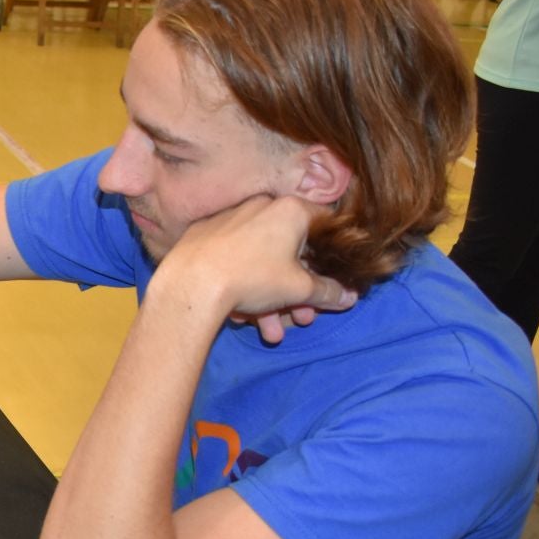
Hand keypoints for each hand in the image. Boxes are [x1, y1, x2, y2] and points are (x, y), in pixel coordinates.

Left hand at [158, 194, 357, 343]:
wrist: (189, 284)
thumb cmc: (253, 278)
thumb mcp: (300, 289)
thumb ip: (328, 291)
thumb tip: (349, 296)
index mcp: (290, 209)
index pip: (325, 225)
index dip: (332, 254)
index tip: (332, 278)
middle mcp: (260, 206)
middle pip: (291, 250)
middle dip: (298, 292)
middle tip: (302, 318)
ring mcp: (230, 219)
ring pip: (261, 261)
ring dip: (271, 300)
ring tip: (270, 332)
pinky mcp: (204, 235)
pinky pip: (234, 259)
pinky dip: (242, 284)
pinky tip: (239, 315)